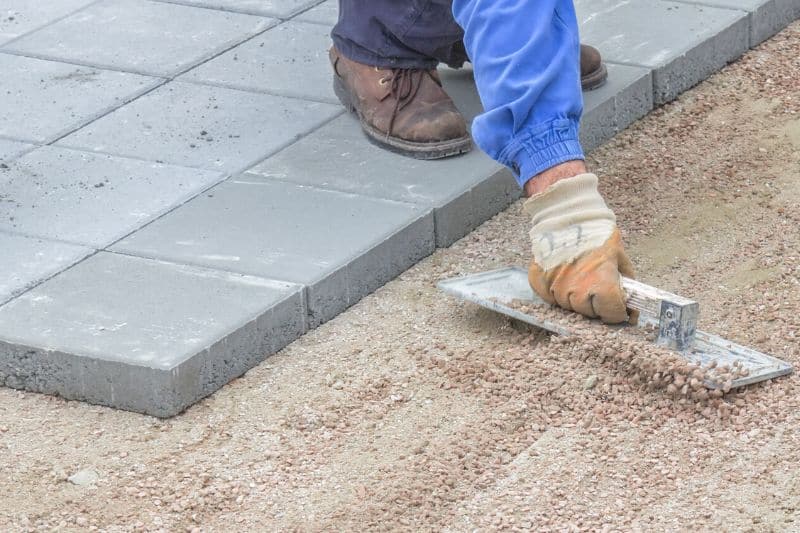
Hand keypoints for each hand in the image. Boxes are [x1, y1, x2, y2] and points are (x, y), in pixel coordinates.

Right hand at [523, 173, 636, 323]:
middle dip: (596, 305)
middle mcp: (576, 291)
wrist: (567, 216)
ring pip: (567, 306)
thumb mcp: (619, 256)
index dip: (617, 312)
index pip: (611, 315)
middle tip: (597, 287)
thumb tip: (630, 302)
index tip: (618, 307)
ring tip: (579, 279)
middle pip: (588, 313)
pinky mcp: (539, 282)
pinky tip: (563, 278)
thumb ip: (626, 281)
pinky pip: (548, 297)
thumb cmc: (596, 234)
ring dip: (575, 298)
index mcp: (602, 286)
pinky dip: (555, 292)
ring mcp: (555, 288)